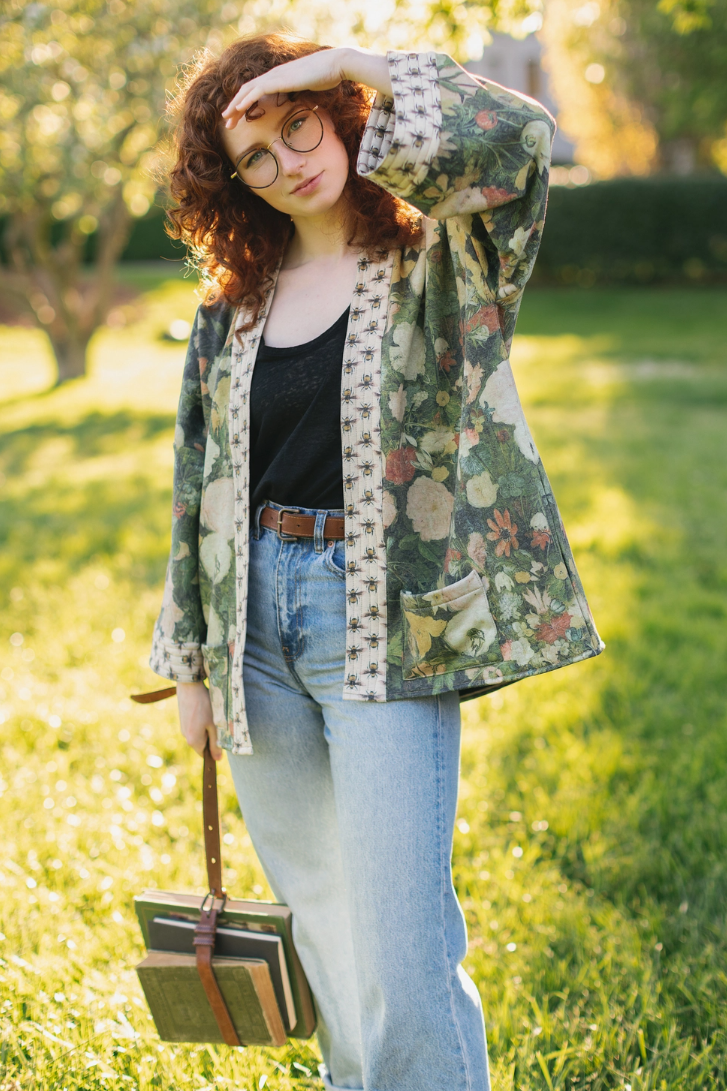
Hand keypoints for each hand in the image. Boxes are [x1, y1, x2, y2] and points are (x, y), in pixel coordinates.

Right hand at [177, 680, 221, 760]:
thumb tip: (218, 759)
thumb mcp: (214, 725)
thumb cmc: (204, 705)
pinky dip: (200, 723)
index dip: (213, 749)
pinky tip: (204, 711)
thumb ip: (216, 743)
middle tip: (216, 723)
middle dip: (210, 737)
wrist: (189, 686)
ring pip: (198, 735)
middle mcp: (185, 737)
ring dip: (206, 729)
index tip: (220, 737)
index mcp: (193, 741)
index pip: (204, 754)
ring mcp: (183, 728)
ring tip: (210, 715)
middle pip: (201, 744)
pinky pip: (194, 727)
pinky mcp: (183, 720)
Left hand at [222, 47, 349, 129]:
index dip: (244, 104)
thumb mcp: (309, 87)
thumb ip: (301, 92)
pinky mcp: (278, 80)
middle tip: (226, 122)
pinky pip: (256, 91)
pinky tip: (237, 110)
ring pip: (247, 91)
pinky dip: (245, 100)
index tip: (238, 118)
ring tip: (226, 119)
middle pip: (246, 91)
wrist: (334, 65)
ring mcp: (275, 76)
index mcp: (278, 78)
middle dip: (234, 107)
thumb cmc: (326, 76)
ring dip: (235, 106)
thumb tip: (302, 100)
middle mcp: (273, 75)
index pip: (255, 91)